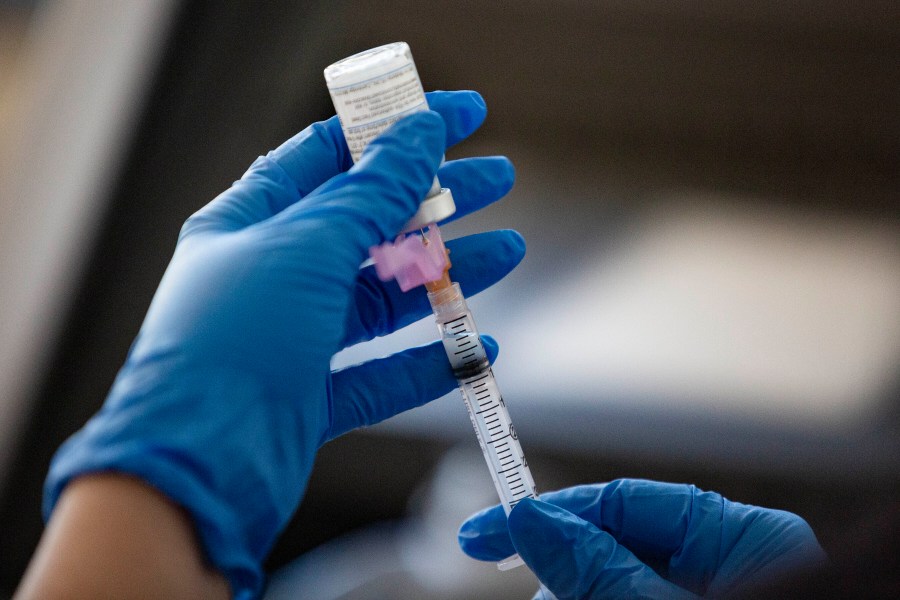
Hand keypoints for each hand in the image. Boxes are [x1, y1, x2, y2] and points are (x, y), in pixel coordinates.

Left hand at [43, 90, 523, 597]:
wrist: (196, 470)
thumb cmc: (233, 343)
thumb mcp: (305, 248)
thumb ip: (369, 195)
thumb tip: (419, 135)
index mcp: (250, 223)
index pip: (332, 155)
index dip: (396, 130)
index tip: (459, 116)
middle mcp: (271, 276)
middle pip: (368, 224)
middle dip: (436, 199)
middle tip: (499, 178)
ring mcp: (293, 339)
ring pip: (384, 297)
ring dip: (446, 274)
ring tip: (509, 252)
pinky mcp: (313, 398)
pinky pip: (384, 371)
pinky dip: (432, 360)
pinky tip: (479, 346)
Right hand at [459, 479, 826, 598]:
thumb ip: (596, 570)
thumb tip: (531, 519)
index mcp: (744, 541)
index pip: (626, 502)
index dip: (552, 512)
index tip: (485, 535)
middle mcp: (729, 567)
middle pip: (615, 546)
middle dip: (561, 573)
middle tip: (524, 592)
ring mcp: (705, 598)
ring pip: (613, 582)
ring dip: (571, 598)